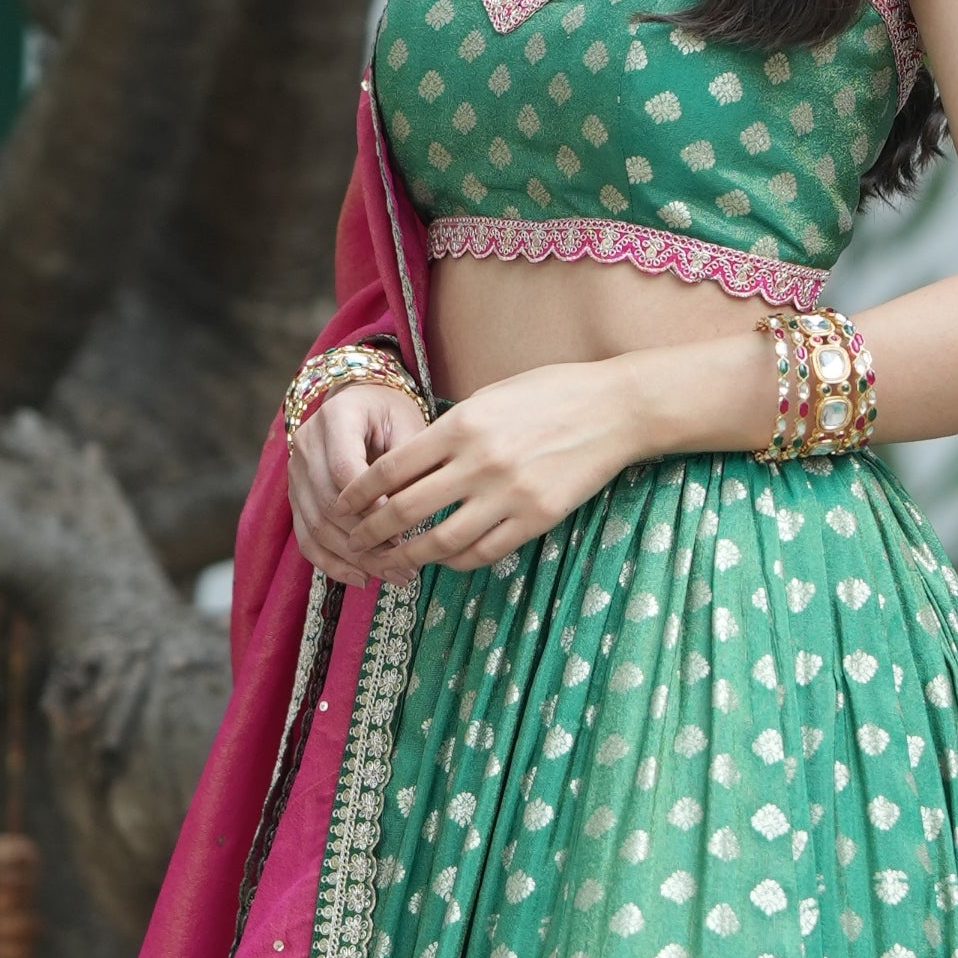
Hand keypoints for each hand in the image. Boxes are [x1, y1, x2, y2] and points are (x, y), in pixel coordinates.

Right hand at [285, 382, 430, 582]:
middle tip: (405, 564)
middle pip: (329, 503)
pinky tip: (361, 577)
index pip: (344, 468)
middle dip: (367, 540)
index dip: (370, 504)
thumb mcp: (409, 424)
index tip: (402, 526)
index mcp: (336, 418)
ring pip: (316, 526)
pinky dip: (332, 563)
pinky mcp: (296, 496)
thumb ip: (408, 463)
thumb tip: (408, 514)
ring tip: (392, 575)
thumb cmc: (392, 413)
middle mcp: (306, 444)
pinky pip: (307, 537)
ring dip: (354, 558)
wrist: (361, 401)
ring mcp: (295, 472)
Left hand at [333, 364, 644, 571]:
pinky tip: (447, 560)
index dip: (360, 492)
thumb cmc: (551, 394)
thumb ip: (451, 431)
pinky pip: (484, 551)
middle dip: (373, 532)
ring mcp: (508, 493)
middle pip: (406, 509)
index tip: (343, 506)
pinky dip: (458, 561)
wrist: (614, 410)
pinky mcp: (536, 517)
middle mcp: (479, 461)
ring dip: (410, 556)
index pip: (392, 467)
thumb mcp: (491, 397)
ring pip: (441, 541)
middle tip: (357, 543)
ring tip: (395, 562)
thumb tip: (411, 464)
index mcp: (461, 424)